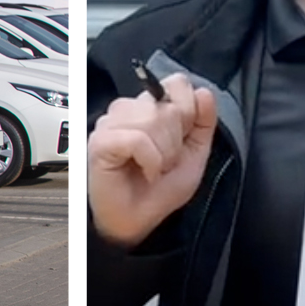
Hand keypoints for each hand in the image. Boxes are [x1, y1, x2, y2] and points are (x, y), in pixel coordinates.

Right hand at [88, 72, 217, 249]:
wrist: (138, 222)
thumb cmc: (159, 191)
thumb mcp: (194, 155)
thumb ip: (203, 123)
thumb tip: (204, 92)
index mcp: (149, 109)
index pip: (176, 84)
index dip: (187, 111)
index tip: (181, 141)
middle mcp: (127, 111)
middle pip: (166, 104)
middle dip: (175, 140)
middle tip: (164, 162)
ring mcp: (110, 124)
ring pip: (151, 119)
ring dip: (162, 152)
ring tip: (154, 168)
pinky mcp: (100, 142)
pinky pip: (137, 139)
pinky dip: (149, 160)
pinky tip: (145, 172)